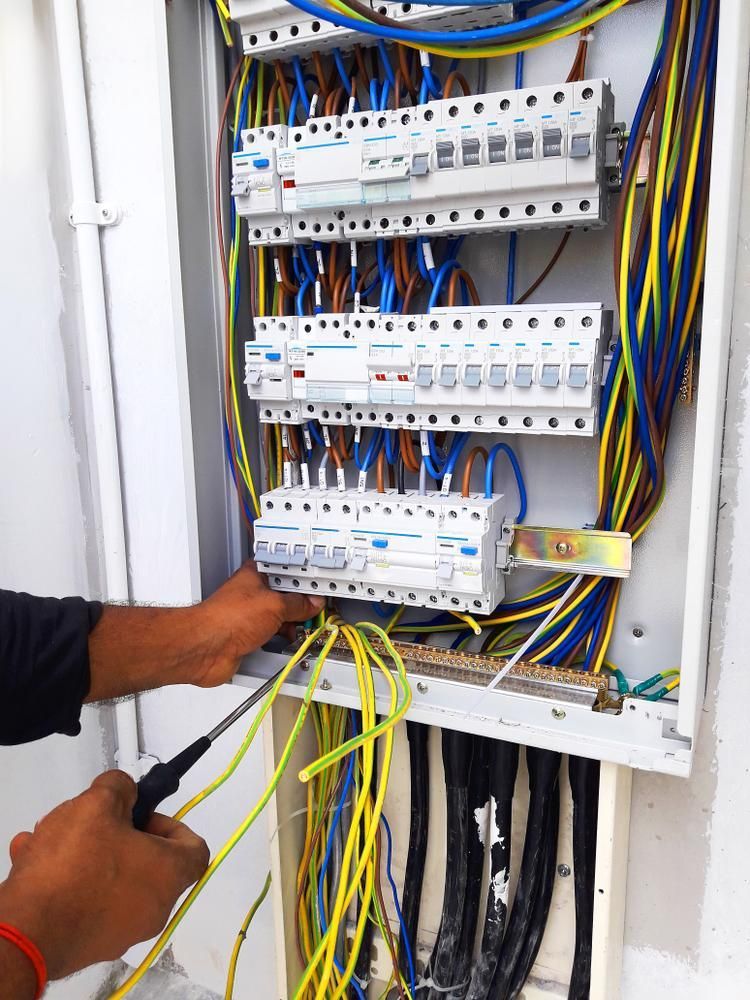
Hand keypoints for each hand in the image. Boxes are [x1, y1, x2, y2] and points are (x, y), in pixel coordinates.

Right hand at [0, 771, 208, 981]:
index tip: (145, 815)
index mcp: (168, 874)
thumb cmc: (72, 870)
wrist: (27, 931)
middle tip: (95, 822)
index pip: (195, 848)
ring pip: (113, 879)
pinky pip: (89, 901)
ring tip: (55, 838)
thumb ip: (119, 787)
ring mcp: (123, 931)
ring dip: (87, 854)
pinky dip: (71, 880)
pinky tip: (39, 861)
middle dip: (119, 834)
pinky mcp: (92, 944)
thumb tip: (123, 789)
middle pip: (148, 861)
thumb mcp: (98, 804)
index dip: (173, 825)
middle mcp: (154, 908)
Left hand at [86, 561, 324, 700]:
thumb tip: (313, 603)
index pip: (286, 569)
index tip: (321, 583)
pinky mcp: (249, 636)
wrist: (205, 649)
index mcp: (256, 575)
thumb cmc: (227, 618)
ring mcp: (251, 616)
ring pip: (281, 616)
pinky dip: (283, 638)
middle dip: (302, 603)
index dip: (304, 576)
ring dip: (293, 623)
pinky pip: (273, 635)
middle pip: (286, 595)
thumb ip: (297, 604)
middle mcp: (253, 593)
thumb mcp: (274, 606)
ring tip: (307, 626)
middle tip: (318, 608)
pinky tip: (292, 640)